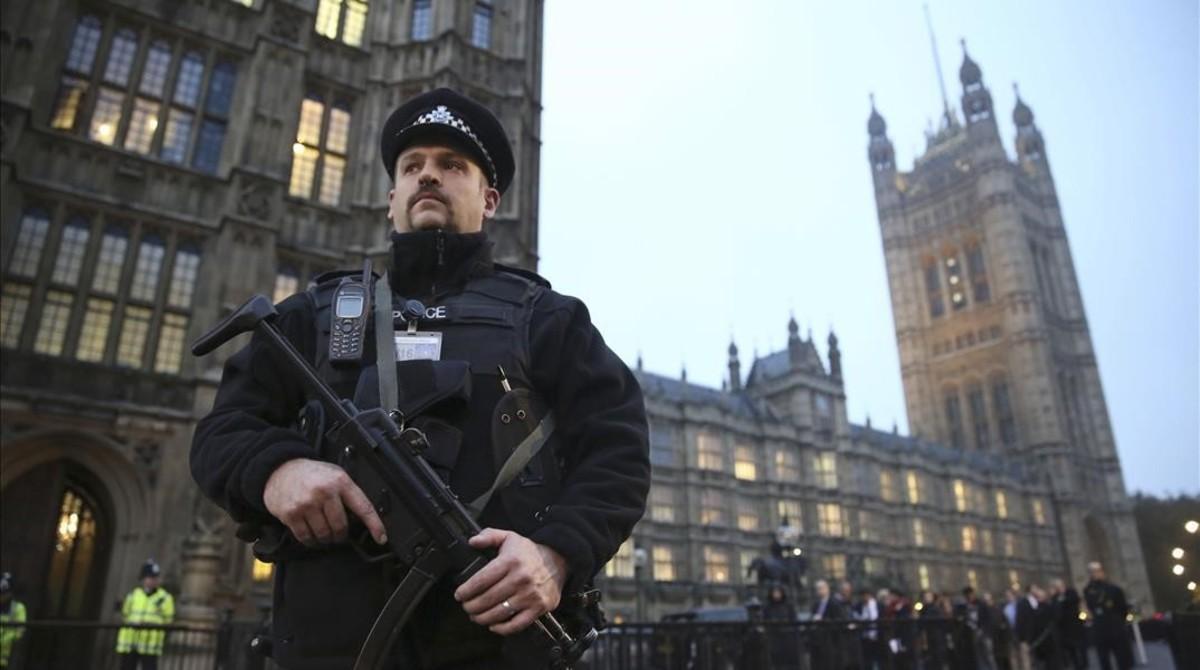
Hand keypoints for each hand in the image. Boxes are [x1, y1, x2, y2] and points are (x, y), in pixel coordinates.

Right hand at [262, 458, 386, 546]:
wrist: (280, 468)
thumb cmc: (311, 474)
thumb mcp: (335, 474)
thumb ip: (348, 493)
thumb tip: (362, 517)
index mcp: (340, 482)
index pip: (363, 507)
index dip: (374, 525)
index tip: (381, 538)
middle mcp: (324, 492)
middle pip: (341, 526)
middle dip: (341, 535)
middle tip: (339, 533)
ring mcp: (307, 504)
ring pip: (324, 535)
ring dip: (326, 539)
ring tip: (324, 532)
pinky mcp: (291, 514)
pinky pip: (306, 537)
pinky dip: (311, 540)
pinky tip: (311, 534)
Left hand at [454, 528, 567, 635]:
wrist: (559, 559)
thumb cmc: (530, 552)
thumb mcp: (509, 537)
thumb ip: (489, 536)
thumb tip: (472, 542)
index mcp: (510, 561)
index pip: (481, 580)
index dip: (466, 590)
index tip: (459, 595)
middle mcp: (520, 579)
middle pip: (487, 599)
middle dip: (471, 606)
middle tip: (466, 607)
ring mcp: (530, 595)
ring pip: (499, 613)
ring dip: (482, 618)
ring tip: (476, 616)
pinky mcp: (539, 608)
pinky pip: (517, 624)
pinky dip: (502, 628)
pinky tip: (493, 626)